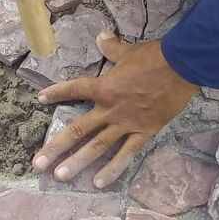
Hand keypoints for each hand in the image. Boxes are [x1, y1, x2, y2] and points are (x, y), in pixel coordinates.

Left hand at [32, 33, 198, 188]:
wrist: (180, 67)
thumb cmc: (154, 58)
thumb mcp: (129, 51)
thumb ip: (112, 47)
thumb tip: (100, 36)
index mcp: (104, 87)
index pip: (75, 90)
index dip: (57, 93)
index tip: (41, 99)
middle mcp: (110, 109)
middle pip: (78, 129)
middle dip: (56, 147)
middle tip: (38, 164)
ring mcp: (126, 123)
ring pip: (97, 146)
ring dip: (78, 162)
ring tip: (60, 176)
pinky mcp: (144, 132)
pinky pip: (126, 154)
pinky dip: (112, 168)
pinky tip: (99, 183)